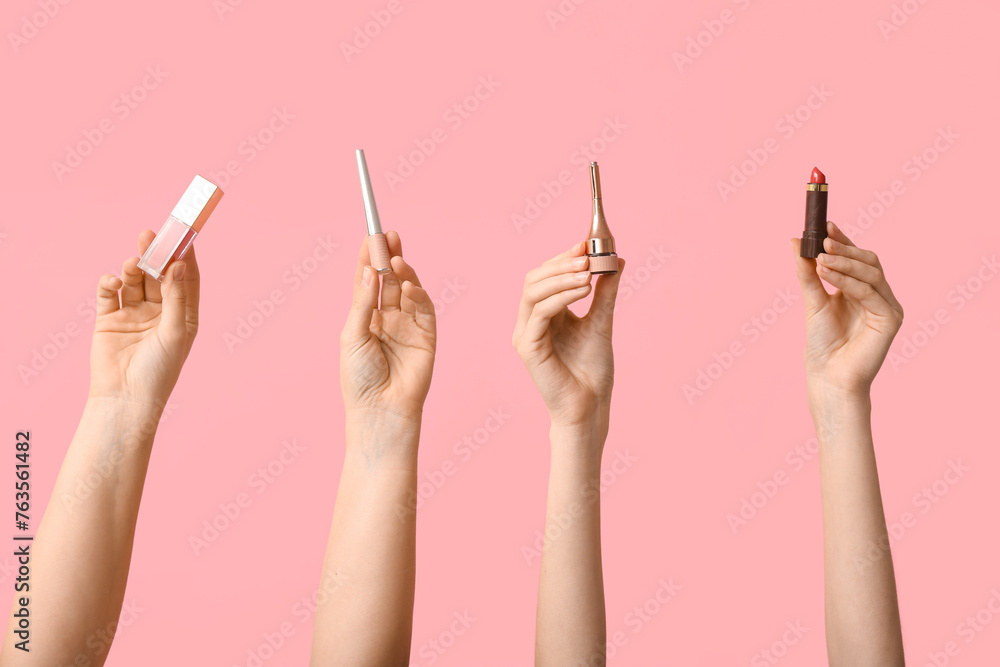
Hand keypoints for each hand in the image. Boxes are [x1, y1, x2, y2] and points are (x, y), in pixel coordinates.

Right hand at [89, 230, 199, 409]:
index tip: (182, 235)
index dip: (184, 257)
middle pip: (158, 275)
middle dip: (154, 255)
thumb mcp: (175, 332)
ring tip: (131, 262)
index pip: (186, 279)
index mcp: (183, 316)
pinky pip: (108, 294)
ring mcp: (133, 314)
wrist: (125, 399)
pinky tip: (112, 281)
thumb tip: (178, 264)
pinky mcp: (109, 319)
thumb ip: (176, 298)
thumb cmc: (158, 371)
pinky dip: (109, 283)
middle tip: (149, 235)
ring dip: (132, 268)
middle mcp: (160, 312)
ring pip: (133, 281)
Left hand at [340, 231, 435, 423]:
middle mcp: (387, 319)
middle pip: (389, 280)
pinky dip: (417, 294)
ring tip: (396, 257)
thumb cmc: (359, 378)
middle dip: (389, 257)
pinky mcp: (427, 336)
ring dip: (403, 272)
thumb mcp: (353, 335)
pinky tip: (408, 284)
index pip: (368, 282)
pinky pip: (424, 309)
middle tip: (388, 236)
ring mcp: (408, 327)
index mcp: (364, 319)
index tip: (370, 237)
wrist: (381, 410)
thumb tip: (369, 270)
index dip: (369, 259)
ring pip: (407, 291)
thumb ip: (363, 302)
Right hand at [512, 242, 624, 433]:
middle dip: (561, 263)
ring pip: (533, 291)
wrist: (590, 405)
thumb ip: (605, 292)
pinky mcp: (528, 347)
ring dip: (562, 276)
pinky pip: (539, 312)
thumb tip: (616, 260)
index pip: (545, 276)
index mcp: (544, 315)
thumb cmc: (592, 370)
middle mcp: (530, 322)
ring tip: (589, 272)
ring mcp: (526, 334)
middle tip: (588, 255)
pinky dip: (561, 296)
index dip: (563, 257)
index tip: (587, 243)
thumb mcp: (602, 321)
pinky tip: (584, 290)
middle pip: (534, 279)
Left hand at [792, 222, 903, 397]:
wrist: (828, 376)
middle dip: (845, 249)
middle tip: (822, 240)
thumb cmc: (822, 344)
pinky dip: (848, 281)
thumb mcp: (813, 301)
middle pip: (868, 261)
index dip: (844, 241)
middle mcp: (878, 296)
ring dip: (844, 263)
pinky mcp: (891, 319)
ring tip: (819, 258)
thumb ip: (807, 272)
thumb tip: (793, 241)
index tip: (825, 225)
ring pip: (871, 273)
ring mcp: (887, 306)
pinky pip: (869, 292)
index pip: (857, 258)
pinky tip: (827, 274)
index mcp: (862, 290)